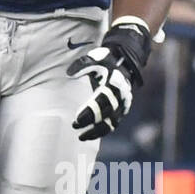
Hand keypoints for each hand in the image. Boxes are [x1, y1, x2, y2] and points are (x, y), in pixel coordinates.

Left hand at [67, 17, 152, 139]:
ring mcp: (123, 105)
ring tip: (81, 136)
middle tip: (75, 126)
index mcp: (115, 85)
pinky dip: (102, 130)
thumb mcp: (96, 58)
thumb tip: (69, 74)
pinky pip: (113, 124)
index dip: (91, 112)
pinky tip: (89, 133)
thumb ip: (83, 64)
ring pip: (112, 124)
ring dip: (96, 131)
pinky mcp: (122, 111)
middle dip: (91, 124)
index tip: (77, 119)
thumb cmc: (107, 60)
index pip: (103, 103)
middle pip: (108, 116)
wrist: (124, 63)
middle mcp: (121, 98)